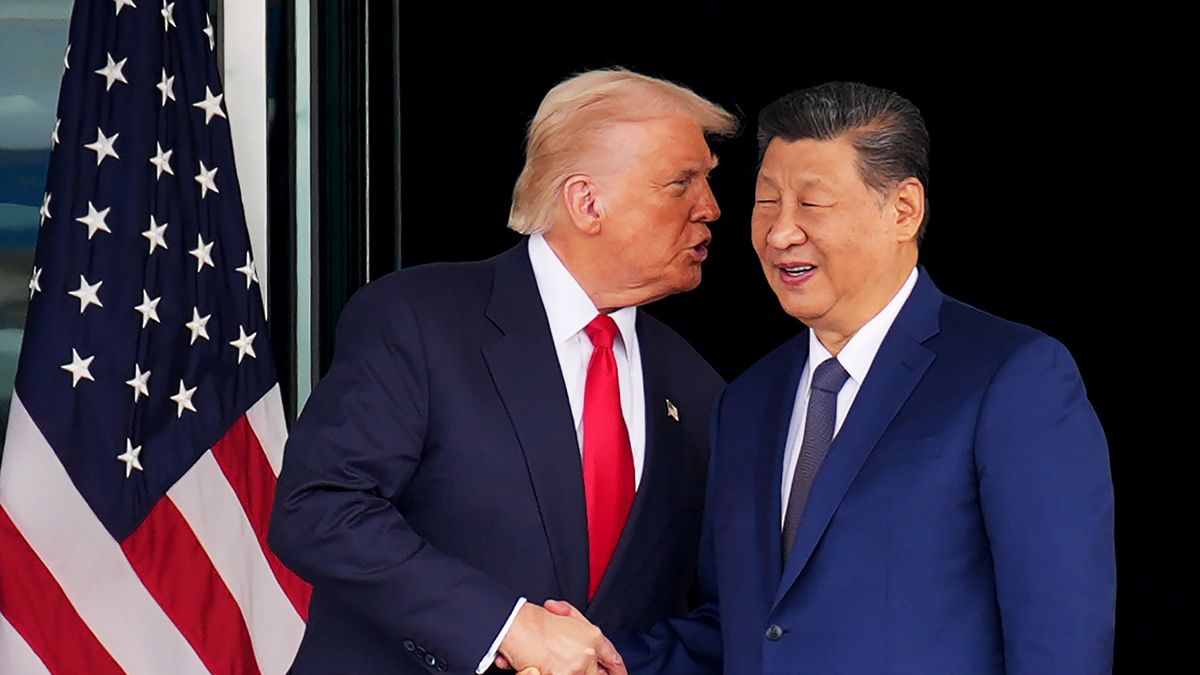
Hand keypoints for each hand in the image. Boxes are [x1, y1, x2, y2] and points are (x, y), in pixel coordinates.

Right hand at [496, 603, 625, 674]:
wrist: (514, 623)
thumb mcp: (566, 620)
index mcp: (592, 636)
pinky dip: (543, 673)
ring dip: (561, 670)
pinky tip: (535, 667)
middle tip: (569, 665)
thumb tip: (590, 653)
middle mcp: (587, 652)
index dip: (618, 671)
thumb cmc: (533, 620)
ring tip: (546, 661)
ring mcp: (575, 667)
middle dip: (584, 671)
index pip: (613, 658)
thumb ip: (581, 633)